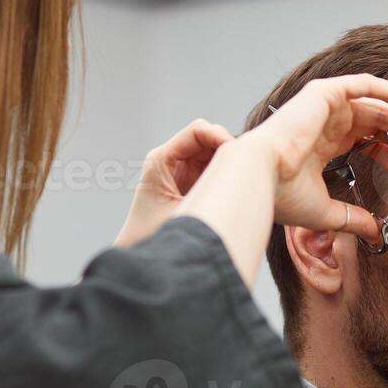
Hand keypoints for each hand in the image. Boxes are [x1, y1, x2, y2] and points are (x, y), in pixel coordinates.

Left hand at [115, 118, 234, 246]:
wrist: (139, 257)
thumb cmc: (154, 236)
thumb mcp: (186, 210)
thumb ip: (211, 189)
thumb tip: (242, 178)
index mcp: (160, 159)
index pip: (197, 130)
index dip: (221, 137)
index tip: (240, 155)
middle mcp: (170, 159)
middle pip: (208, 137)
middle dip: (229, 148)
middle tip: (247, 169)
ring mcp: (181, 169)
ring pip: (215, 151)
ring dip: (230, 161)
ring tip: (244, 179)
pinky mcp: (191, 181)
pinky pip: (215, 166)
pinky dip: (228, 172)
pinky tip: (237, 187)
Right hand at [239, 74, 387, 243]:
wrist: (259, 180)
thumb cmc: (281, 196)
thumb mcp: (326, 212)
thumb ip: (353, 218)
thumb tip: (376, 232)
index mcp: (324, 146)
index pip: (369, 142)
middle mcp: (327, 124)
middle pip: (380, 124)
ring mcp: (325, 107)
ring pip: (378, 107)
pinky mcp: (324, 95)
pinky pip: (362, 84)